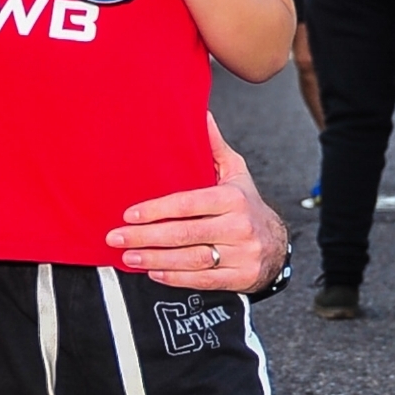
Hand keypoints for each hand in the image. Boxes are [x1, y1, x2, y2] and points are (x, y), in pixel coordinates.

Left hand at [106, 113, 288, 292]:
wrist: (277, 245)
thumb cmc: (247, 205)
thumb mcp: (236, 173)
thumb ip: (214, 147)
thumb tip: (201, 114)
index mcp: (234, 198)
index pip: (188, 204)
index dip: (156, 210)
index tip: (129, 214)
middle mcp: (239, 226)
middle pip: (185, 234)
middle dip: (146, 237)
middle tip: (117, 237)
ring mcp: (241, 254)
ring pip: (191, 259)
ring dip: (155, 260)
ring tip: (128, 256)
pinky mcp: (240, 276)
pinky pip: (202, 280)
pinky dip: (174, 278)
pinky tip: (152, 272)